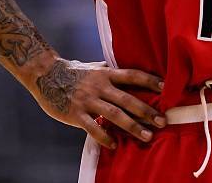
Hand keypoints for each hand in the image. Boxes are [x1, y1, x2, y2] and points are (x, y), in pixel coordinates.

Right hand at [31, 57, 165, 148]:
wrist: (44, 74)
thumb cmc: (73, 71)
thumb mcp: (94, 67)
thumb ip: (111, 71)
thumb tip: (129, 72)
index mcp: (106, 74)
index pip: (132, 76)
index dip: (149, 81)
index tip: (166, 88)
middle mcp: (99, 86)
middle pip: (127, 99)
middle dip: (146, 111)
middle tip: (163, 121)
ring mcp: (88, 101)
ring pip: (114, 115)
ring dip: (132, 126)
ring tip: (147, 136)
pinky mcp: (75, 114)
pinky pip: (93, 128)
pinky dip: (104, 137)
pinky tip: (115, 144)